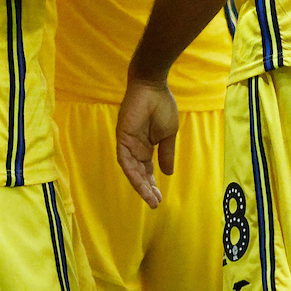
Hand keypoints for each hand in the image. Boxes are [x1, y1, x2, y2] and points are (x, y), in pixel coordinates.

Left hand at [115, 77, 180, 207]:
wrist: (153, 87)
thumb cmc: (162, 106)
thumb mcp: (168, 134)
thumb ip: (166, 153)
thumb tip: (168, 173)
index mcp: (146, 147)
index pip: (147, 171)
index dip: (152, 185)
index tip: (159, 199)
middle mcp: (135, 148)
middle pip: (139, 174)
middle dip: (146, 189)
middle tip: (155, 203)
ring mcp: (127, 143)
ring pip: (131, 170)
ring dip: (139, 185)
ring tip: (150, 198)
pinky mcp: (122, 137)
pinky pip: (124, 159)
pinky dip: (131, 171)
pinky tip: (140, 183)